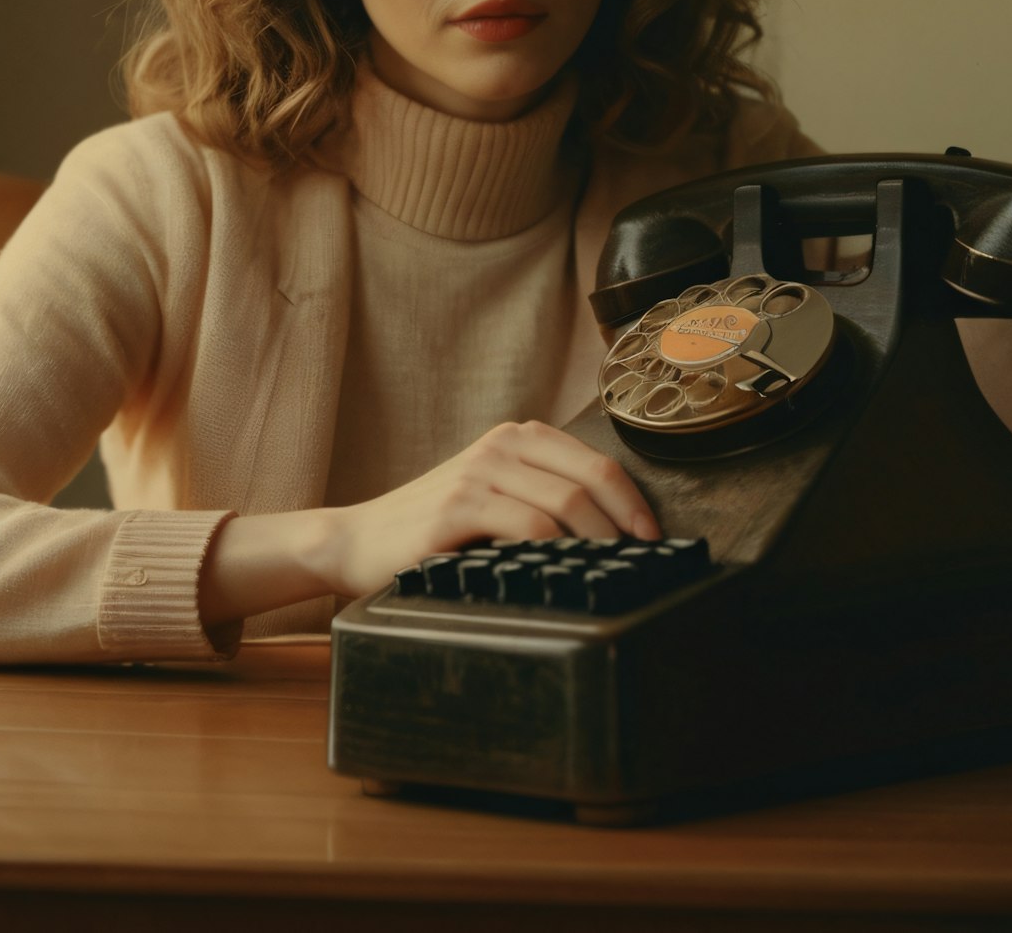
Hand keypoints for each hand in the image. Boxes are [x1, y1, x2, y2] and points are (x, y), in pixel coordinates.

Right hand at [321, 420, 660, 597]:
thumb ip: (540, 493)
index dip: (633, 501)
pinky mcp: (456, 508)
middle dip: (626, 524)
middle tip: (642, 562)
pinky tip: (567, 572)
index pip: (596, 462)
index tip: (653, 539)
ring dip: (599, 544)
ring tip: (611, 574)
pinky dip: (557, 551)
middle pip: (589, 480)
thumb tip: (613, 530)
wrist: (357, 540)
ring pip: (565, 503)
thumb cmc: (433, 525)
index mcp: (516, 438)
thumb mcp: (492, 492)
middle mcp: (501, 447)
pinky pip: (526, 526)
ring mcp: (478, 474)